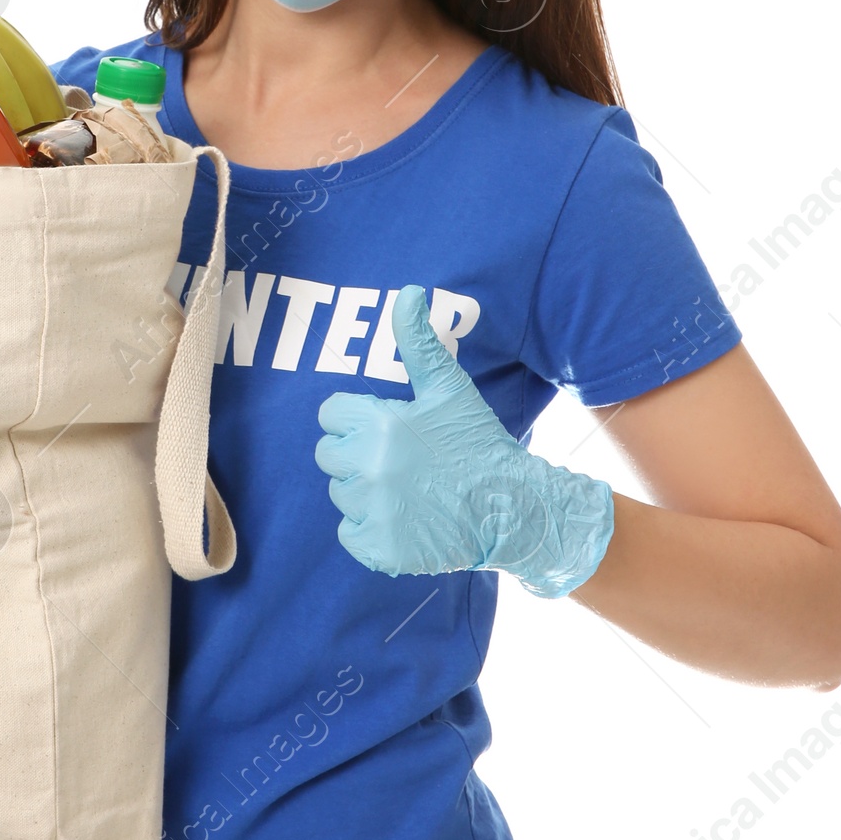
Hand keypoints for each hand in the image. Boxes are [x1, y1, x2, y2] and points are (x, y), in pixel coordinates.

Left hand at [314, 285, 613, 595]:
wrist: (513, 509)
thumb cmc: (478, 442)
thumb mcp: (449, 388)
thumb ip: (419, 341)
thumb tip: (409, 291)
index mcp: (379, 425)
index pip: (330, 414)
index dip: (359, 418)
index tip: (391, 428)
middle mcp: (369, 468)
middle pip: (327, 454)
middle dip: (356, 453)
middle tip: (400, 459)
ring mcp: (372, 512)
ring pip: (340, 493)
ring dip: (366, 492)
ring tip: (410, 489)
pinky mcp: (378, 549)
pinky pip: (350, 534)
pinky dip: (371, 530)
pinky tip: (406, 518)